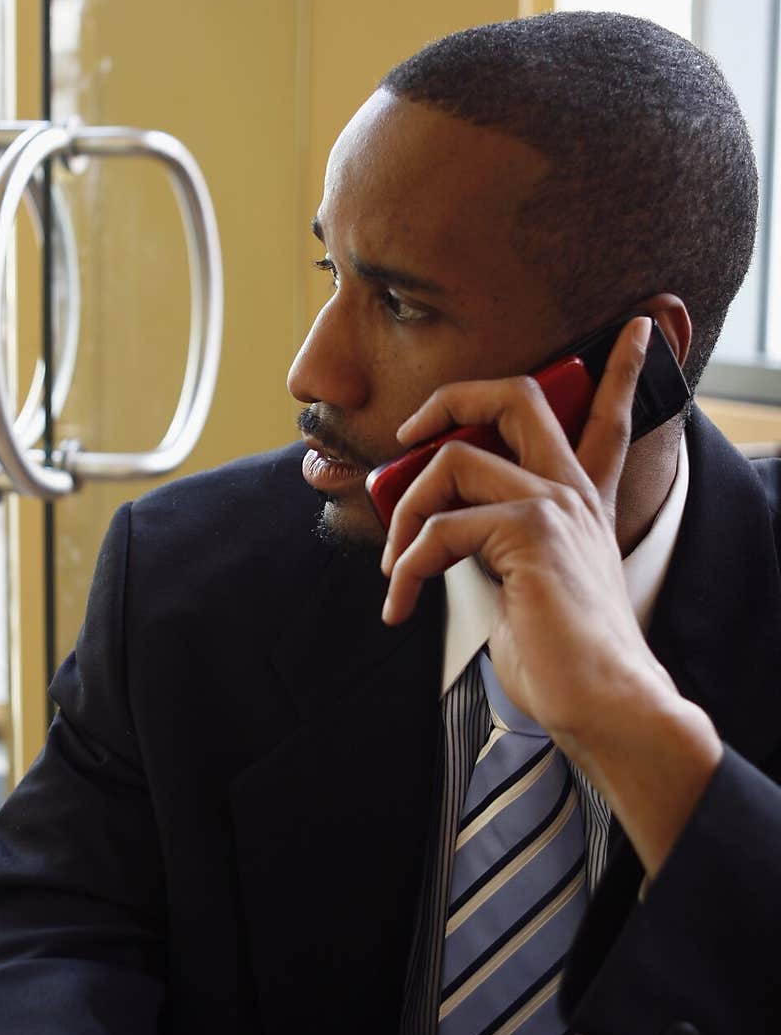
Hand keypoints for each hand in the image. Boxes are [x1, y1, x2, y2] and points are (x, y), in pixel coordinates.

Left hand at [379, 317, 721, 873]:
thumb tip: (425, 531)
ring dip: (402, 512)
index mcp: (579, 501)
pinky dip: (407, 568)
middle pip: (518, 394)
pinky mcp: (531, 532)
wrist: (602, 703)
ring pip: (453, 459)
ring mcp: (554, 505)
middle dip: (449, 396)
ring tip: (396, 568)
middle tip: (411, 434)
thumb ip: (487, 544)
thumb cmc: (562, 659)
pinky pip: (439, 528)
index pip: (608, 417)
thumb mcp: (520, 587)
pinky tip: (402, 606)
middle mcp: (572, 490)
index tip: (638, 330)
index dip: (625, 369)